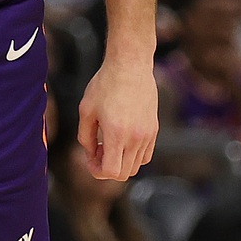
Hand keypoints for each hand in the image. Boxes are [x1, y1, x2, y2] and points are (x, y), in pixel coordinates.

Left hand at [77, 57, 157, 180]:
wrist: (130, 66)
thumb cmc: (105, 85)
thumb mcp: (86, 110)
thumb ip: (85, 137)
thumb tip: (91, 154)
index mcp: (116, 133)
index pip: (112, 172)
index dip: (97, 171)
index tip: (90, 158)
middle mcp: (135, 138)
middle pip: (124, 173)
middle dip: (107, 168)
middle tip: (97, 149)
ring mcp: (147, 135)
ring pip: (136, 166)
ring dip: (121, 162)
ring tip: (109, 143)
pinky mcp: (154, 130)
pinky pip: (146, 155)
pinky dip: (133, 156)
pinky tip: (122, 140)